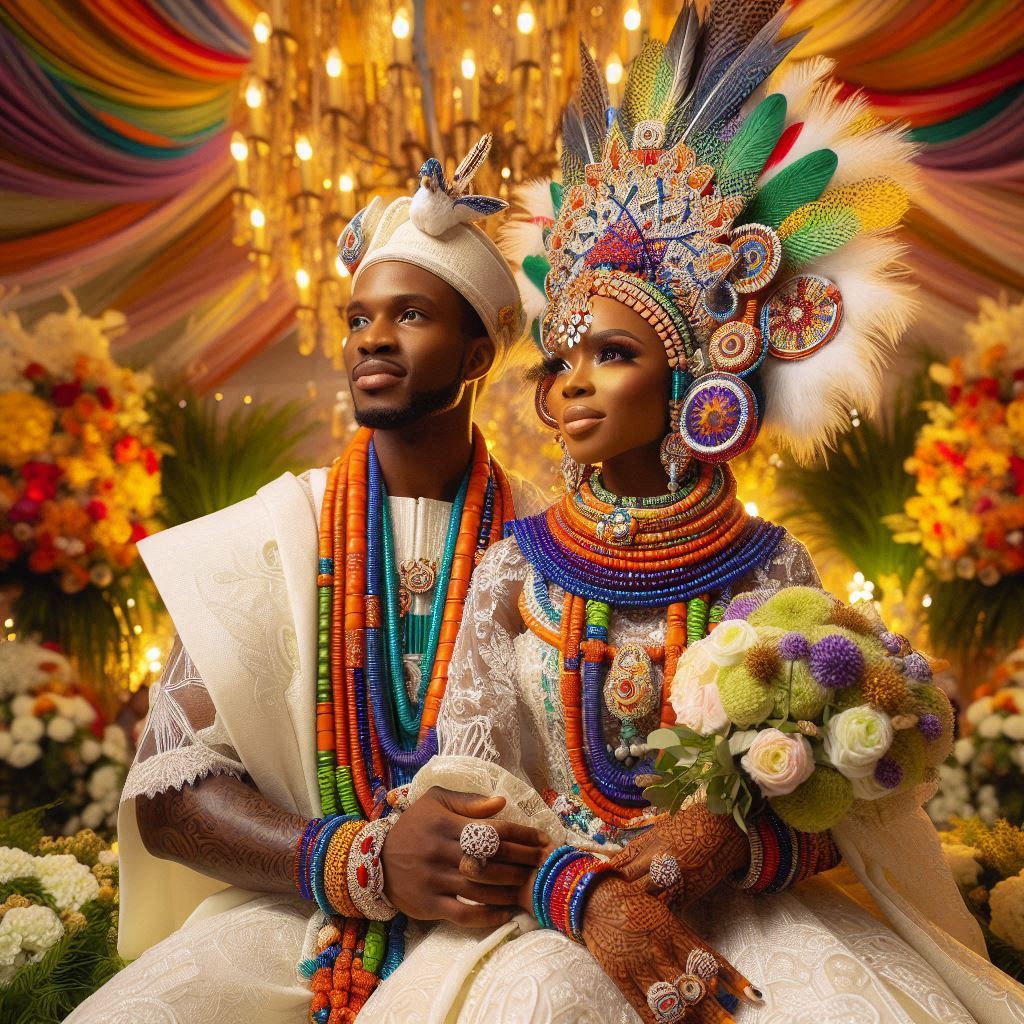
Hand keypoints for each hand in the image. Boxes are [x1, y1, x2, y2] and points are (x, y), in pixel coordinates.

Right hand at [381, 786, 549, 926]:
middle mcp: (440, 850)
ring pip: (480, 888)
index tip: (541, 840)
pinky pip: (464, 914)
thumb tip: (502, 802)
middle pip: (491, 859)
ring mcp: (434, 879)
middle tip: (542, 866)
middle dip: (522, 862)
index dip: (522, 835)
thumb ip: (469, 801)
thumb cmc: (414, 826)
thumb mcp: (435, 801)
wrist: (375, 859)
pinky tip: (507, 913)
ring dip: (509, 890)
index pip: (492, 829)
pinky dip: (488, 916)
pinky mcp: (428, 904)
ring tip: (528, 888)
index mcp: (445, 822)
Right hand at [581, 873, 761, 1023]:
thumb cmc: (634, 904)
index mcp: (673, 929)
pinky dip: (659, 1023)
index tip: (753, 998)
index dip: (732, 980)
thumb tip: (712, 973)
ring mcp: (638, 963)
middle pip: (692, 987)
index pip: (709, 959)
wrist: (594, 897)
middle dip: (715, 1011)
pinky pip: (642, 1006)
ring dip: (690, 1020)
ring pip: (669, 1001)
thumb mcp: (664, 915)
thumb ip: (686, 942)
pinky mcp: (619, 975)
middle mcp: (659, 947)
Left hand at [607, 802, 747, 908]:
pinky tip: (645, 922)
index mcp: (648, 844)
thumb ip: (638, 848)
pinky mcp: (688, 895)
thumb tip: (614, 863)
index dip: (603, 877)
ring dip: (632, 909)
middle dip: (612, 895)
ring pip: (645, 902)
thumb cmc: (689, 826)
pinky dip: (655, 916)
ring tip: (616, 919)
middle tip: (597, 906)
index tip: (591, 885)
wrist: (723, 829)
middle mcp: (658, 863)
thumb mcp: (659, 830)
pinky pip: (666, 910)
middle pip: (628, 886)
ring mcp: (673, 881)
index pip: (619, 865)